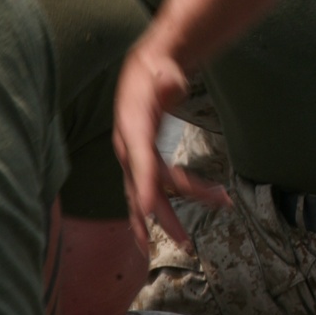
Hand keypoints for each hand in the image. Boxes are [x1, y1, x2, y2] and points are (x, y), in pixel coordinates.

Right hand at [113, 41, 230, 248]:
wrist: (143, 73)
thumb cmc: (154, 72)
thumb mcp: (161, 71)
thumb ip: (166, 78)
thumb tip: (169, 80)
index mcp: (132, 128)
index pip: (139, 160)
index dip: (145, 184)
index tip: (149, 210)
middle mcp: (129, 149)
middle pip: (145, 188)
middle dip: (163, 216)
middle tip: (185, 241)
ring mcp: (134, 159)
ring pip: (149, 195)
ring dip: (166, 220)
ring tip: (187, 243)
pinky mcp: (143, 163)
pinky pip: (152, 191)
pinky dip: (161, 212)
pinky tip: (170, 231)